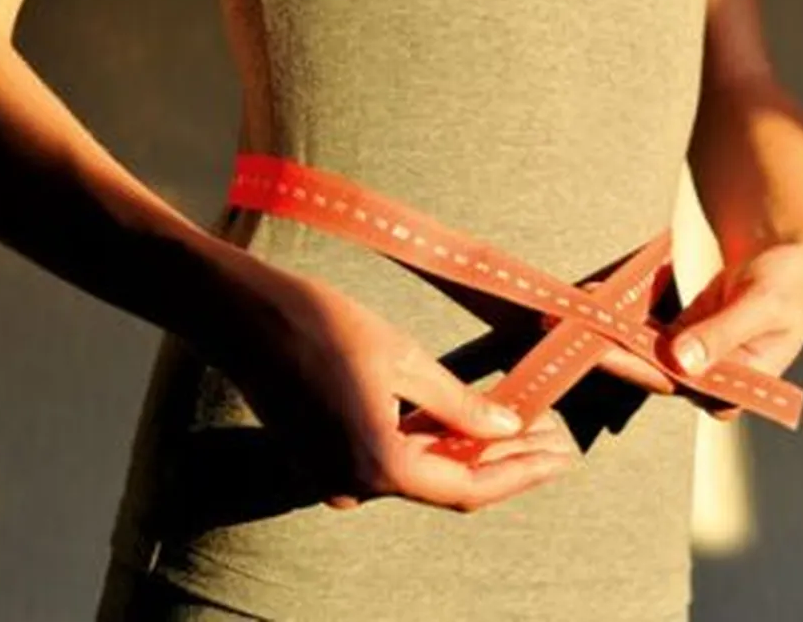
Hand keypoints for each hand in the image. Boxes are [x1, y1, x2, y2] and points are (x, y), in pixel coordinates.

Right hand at [203, 265, 581, 513]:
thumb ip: (460, 405)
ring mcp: (334, 475)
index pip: (468, 487)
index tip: (562, 455)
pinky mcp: (323, 456)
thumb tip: (508, 428)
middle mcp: (354, 485)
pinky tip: (471, 420)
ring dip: (472, 451)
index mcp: (378, 465)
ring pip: (421, 472)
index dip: (521, 472)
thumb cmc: (320, 325)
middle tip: (556, 436)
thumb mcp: (405, 358)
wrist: (240, 315)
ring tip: (527, 423)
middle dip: (505, 460)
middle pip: (448, 484)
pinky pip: (392, 458)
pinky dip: (434, 444)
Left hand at [594, 235, 802, 419]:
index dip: (643, 371)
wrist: (793, 259)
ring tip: (573, 315)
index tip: (607, 353)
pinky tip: (595, 298)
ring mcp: (695, 359)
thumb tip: (682, 363)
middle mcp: (714, 379)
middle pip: (655, 372)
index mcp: (742, 382)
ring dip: (609, 335)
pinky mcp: (683, 339)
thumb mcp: (763, 305)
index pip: (685, 386)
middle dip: (612, 351)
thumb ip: (723, 335)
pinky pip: (646, 332)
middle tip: (574, 332)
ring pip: (645, 354)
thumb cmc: (791, 283)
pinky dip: (621, 317)